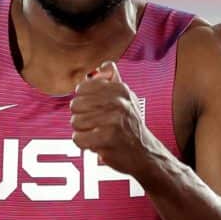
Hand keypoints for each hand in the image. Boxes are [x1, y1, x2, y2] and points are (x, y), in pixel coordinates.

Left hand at [70, 61, 164, 180]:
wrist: (145, 153)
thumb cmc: (131, 126)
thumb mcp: (126, 98)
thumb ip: (113, 80)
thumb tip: (104, 65)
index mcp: (120, 89)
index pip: (82, 88)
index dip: (84, 100)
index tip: (95, 109)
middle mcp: (118, 101)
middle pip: (76, 104)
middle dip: (82, 117)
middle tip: (97, 124)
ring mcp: (113, 120)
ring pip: (75, 122)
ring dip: (83, 132)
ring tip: (98, 133)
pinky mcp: (107, 138)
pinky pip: (78, 138)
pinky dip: (84, 144)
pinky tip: (96, 143)